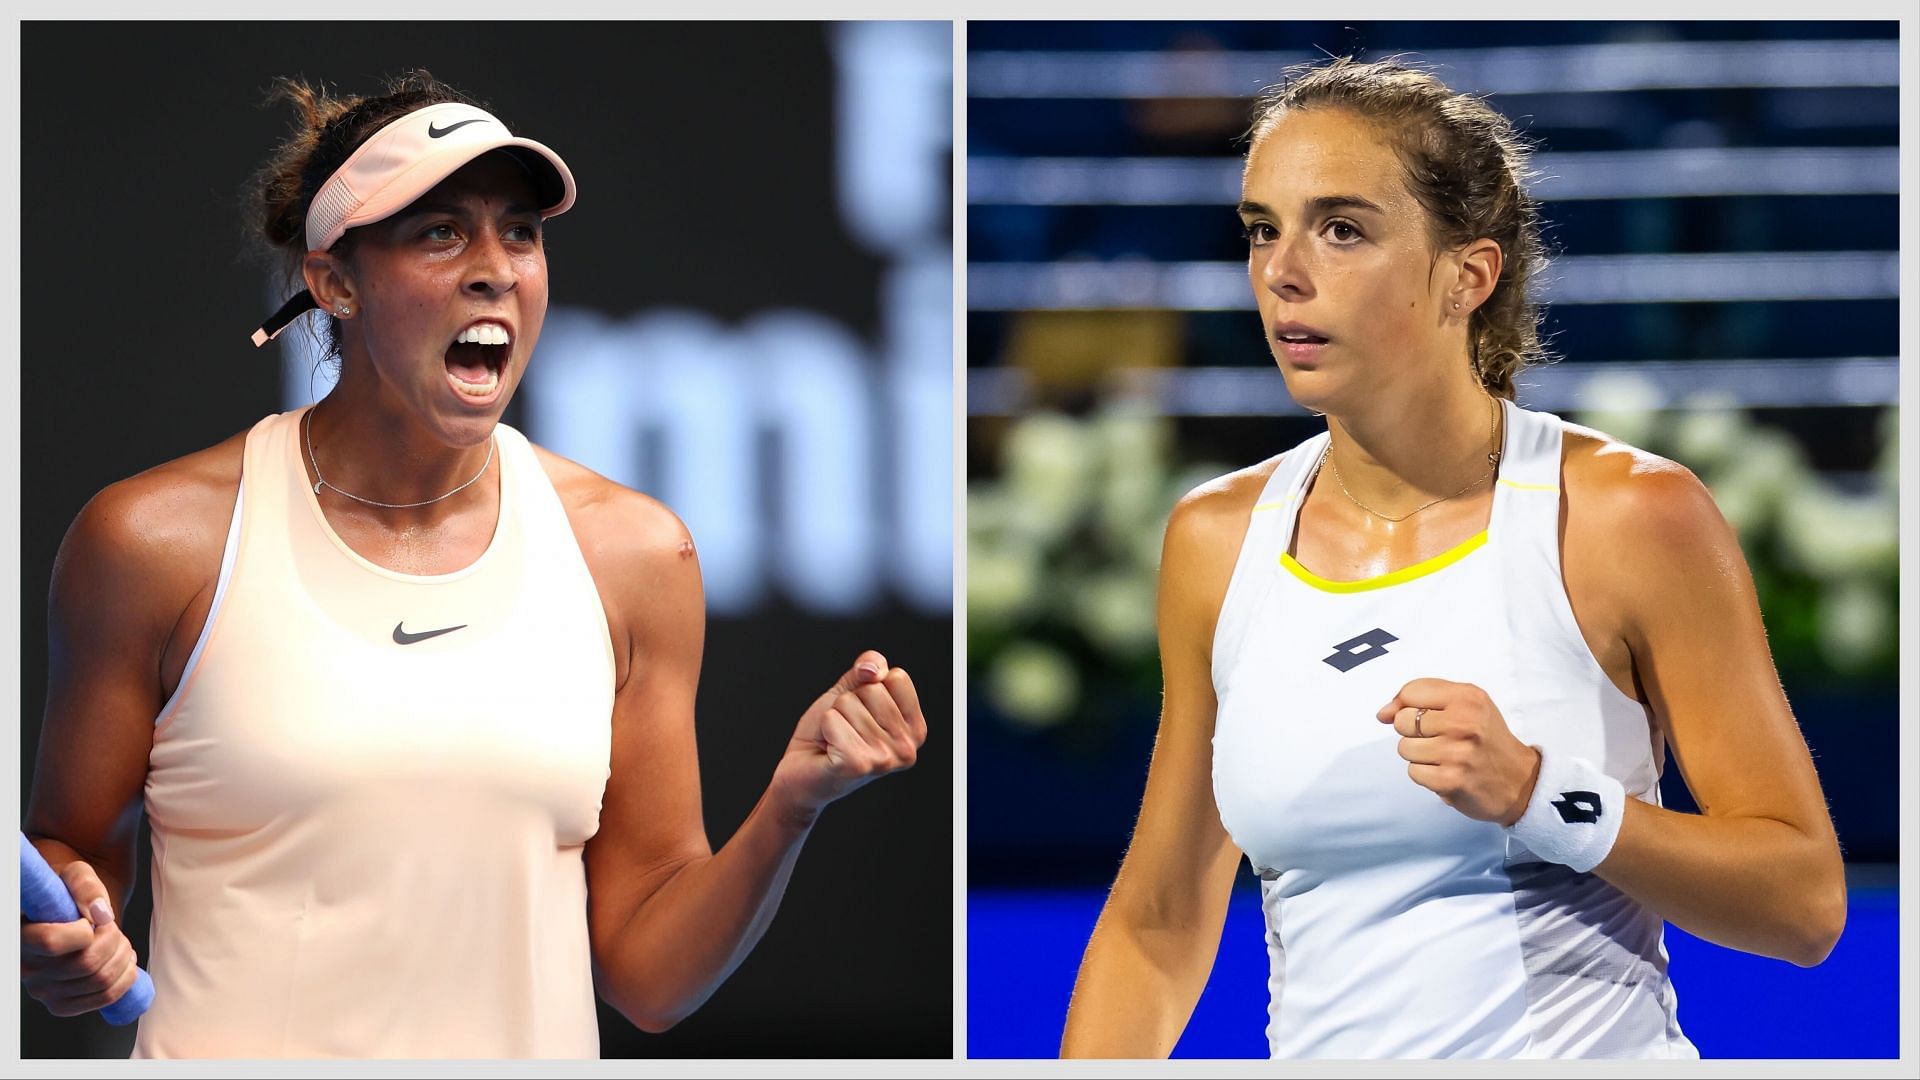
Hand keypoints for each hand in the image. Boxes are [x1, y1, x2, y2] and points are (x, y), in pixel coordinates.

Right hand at [19, 858, 141, 1017]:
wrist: (72, 917)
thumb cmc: (71, 895)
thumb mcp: (76, 876)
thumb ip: (85, 885)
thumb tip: (99, 912)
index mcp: (22, 936)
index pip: (52, 942)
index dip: (85, 931)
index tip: (92, 919)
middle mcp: (27, 968)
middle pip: (86, 964)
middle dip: (114, 941)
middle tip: (114, 929)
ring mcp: (43, 991)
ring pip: (100, 981)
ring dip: (123, 958)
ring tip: (121, 943)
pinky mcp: (62, 1004)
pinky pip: (103, 998)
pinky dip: (125, 980)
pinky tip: (125, 962)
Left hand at [769, 650, 926, 821]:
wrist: (800, 774)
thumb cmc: (828, 734)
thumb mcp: (852, 691)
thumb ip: (868, 669)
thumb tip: (872, 669)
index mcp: (915, 729)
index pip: (897, 677)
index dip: (870, 686)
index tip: (862, 712)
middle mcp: (907, 748)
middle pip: (873, 689)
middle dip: (849, 703)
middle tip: (845, 730)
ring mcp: (885, 759)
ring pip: (849, 703)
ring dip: (834, 718)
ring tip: (835, 741)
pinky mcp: (858, 764)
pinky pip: (832, 719)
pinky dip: (823, 728)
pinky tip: (828, 749)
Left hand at [1377, 678, 1541, 826]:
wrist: (1520, 781)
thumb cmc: (1485, 738)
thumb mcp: (1465, 705)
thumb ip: (1421, 699)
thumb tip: (1382, 713)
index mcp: (1468, 697)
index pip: (1411, 691)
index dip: (1408, 705)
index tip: (1425, 717)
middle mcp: (1464, 722)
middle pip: (1401, 721)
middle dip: (1414, 732)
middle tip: (1441, 739)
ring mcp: (1457, 752)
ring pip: (1404, 748)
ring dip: (1420, 756)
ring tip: (1445, 757)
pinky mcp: (1451, 780)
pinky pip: (1413, 772)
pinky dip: (1426, 775)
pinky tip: (1447, 773)